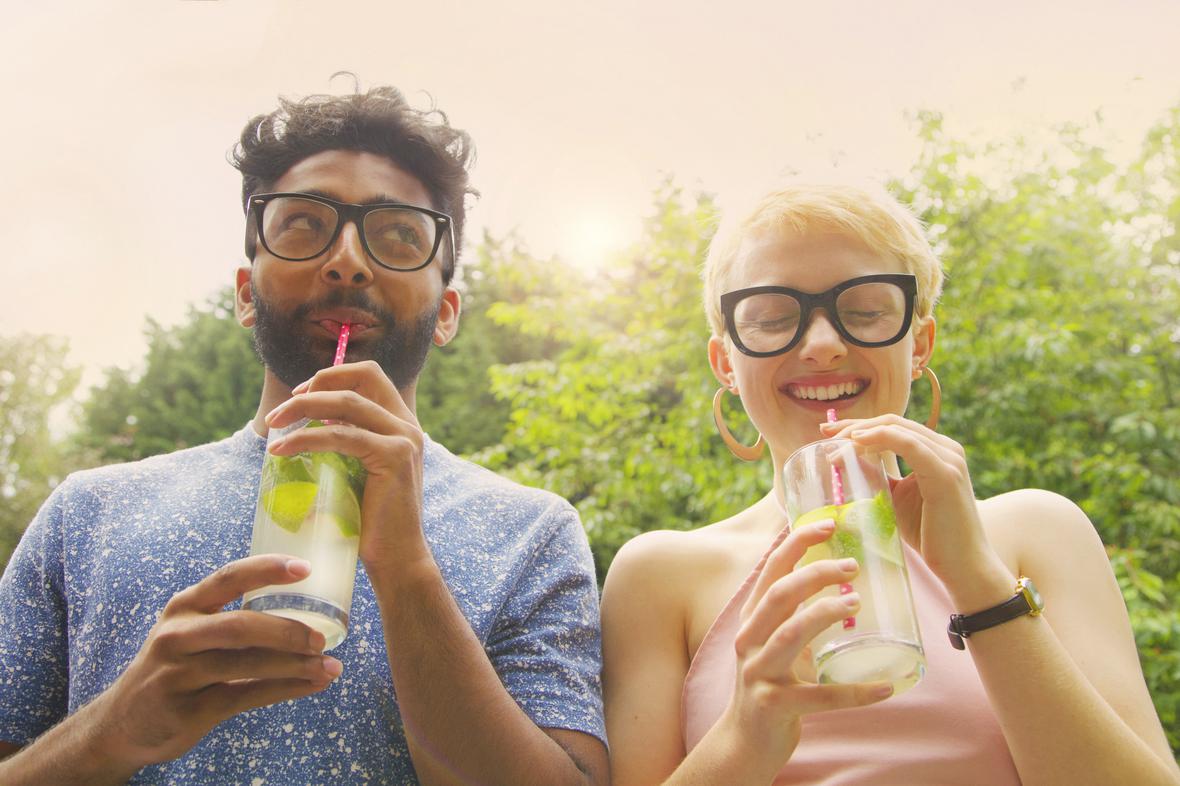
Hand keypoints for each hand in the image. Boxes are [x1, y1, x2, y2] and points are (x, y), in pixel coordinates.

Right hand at [90, 555, 339, 768]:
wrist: (122, 722)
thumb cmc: (173, 666)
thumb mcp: (189, 631)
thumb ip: (233, 619)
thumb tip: (304, 613)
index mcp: (185, 606)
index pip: (229, 578)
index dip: (267, 570)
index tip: (305, 568)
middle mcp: (178, 636)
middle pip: (241, 626)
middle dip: (287, 631)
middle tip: (322, 638)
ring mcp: (180, 674)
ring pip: (248, 665)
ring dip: (295, 666)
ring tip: (330, 666)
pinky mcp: (188, 710)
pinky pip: (246, 696)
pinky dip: (286, 690)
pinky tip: (312, 686)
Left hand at [264, 360, 428, 572]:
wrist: (398, 559)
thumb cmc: (372, 524)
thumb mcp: (359, 474)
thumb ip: (345, 448)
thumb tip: (301, 433)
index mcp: (401, 425)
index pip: (371, 376)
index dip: (333, 375)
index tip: (302, 395)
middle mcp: (408, 426)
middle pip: (363, 376)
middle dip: (316, 383)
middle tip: (283, 410)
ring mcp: (404, 439)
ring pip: (347, 402)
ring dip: (303, 407)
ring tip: (273, 425)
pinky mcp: (394, 457)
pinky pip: (341, 436)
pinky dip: (306, 438)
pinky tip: (281, 449)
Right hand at [726, 520, 893, 768]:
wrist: (745, 741)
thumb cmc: (771, 682)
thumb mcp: (775, 639)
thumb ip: (797, 612)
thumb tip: (840, 575)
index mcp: (753, 618)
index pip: (771, 570)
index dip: (797, 542)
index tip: (828, 524)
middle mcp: (750, 639)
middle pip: (780, 594)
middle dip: (817, 574)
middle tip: (853, 566)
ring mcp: (758, 672)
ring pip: (792, 634)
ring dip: (826, 614)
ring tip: (857, 604)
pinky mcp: (773, 705)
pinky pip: (819, 696)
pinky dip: (855, 692)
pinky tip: (886, 688)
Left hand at [819, 414, 994, 583]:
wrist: (962, 566)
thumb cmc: (929, 534)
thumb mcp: (895, 498)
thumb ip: (876, 476)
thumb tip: (845, 460)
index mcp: (936, 451)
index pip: (892, 426)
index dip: (859, 425)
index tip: (829, 433)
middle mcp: (946, 448)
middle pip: (892, 422)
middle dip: (855, 425)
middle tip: (825, 433)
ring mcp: (948, 458)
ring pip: (897, 429)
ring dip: (861, 432)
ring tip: (835, 444)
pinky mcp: (945, 473)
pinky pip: (909, 445)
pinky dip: (880, 438)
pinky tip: (857, 443)